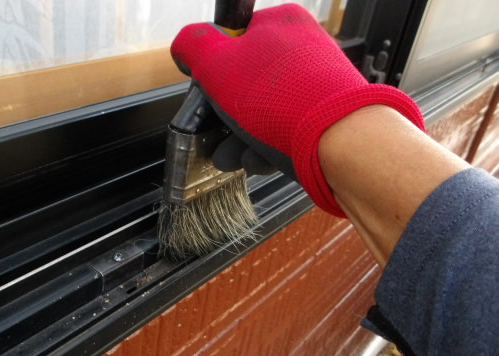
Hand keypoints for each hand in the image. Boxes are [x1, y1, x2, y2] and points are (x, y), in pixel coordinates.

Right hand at [171, 4, 423, 216]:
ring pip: (263, 114)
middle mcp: (301, 50)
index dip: (213, 74)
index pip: (232, 42)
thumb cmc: (282, 99)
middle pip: (245, 85)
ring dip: (240, 140)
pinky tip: (259, 161)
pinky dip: (267, 148)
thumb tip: (185, 44)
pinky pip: (284, 131)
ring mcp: (315, 86)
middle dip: (224, 119)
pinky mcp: (324, 119)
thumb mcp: (217, 64)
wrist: (340, 143)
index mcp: (279, 23)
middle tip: (215, 138)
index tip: (207, 97)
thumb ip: (193, 46)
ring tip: (235, 158)